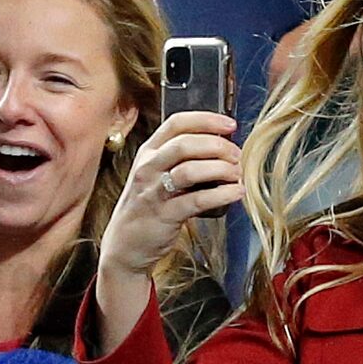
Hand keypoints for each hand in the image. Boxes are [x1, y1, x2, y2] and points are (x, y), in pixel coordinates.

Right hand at [100, 111, 240, 276]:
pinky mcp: (164, 215)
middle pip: (185, 144)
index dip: (206, 120)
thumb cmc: (148, 206)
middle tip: (236, 156)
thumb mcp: (156, 174)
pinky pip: (196, 201)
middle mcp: (148, 168)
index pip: (176, 123)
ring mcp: (153, 191)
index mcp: (148, 152)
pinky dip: (221, 195)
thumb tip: (222, 147)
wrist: (125, 243)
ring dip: (220, 169)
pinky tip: (235, 193)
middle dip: (217, 146)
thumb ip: (180, 159)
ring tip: (236, 174)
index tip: (230, 125)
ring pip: (189, 170)